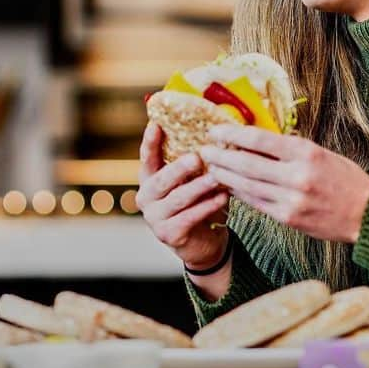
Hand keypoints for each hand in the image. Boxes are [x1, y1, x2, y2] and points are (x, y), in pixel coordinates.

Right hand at [136, 122, 229, 270]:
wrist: (203, 242)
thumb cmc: (197, 203)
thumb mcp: (192, 181)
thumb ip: (193, 163)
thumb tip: (212, 135)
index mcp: (149, 179)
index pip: (147, 158)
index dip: (150, 142)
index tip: (156, 125)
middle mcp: (146, 198)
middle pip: (160, 180)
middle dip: (179, 168)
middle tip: (197, 158)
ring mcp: (154, 217)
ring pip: (177, 199)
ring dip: (198, 187)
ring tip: (216, 178)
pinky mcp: (168, 234)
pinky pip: (189, 217)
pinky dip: (207, 206)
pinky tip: (222, 198)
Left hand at [198, 125, 368, 243]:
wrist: (367, 213)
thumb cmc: (344, 178)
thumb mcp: (320, 153)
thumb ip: (288, 148)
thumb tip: (252, 140)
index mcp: (305, 152)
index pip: (259, 139)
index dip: (233, 134)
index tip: (216, 131)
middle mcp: (297, 175)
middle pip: (247, 163)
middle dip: (221, 156)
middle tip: (204, 151)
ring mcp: (291, 199)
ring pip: (246, 185)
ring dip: (225, 176)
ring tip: (211, 168)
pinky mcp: (288, 218)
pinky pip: (256, 203)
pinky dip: (240, 193)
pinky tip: (229, 187)